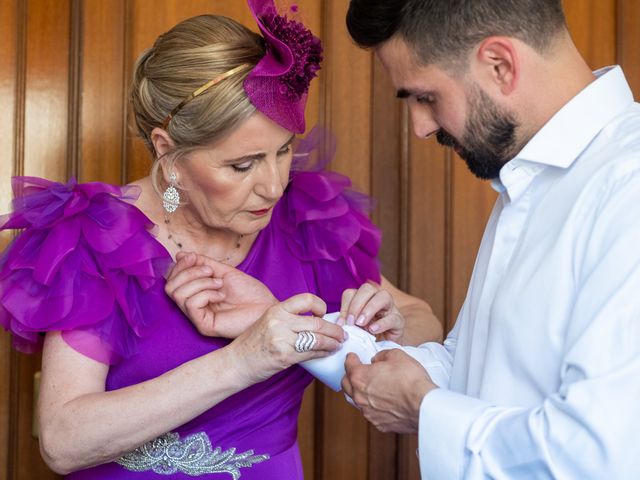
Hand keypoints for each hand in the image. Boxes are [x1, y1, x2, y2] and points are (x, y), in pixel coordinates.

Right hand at [165, 252, 277, 337]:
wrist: (267, 306)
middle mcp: (194, 306)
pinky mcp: (204, 326)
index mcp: (197, 293)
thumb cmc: (250, 292)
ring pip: (178, 294)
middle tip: (210, 271)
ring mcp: (198, 317)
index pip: (172, 280)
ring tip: (219, 283)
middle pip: (170, 287)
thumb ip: (203, 263)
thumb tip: (179, 255)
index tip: (193, 257)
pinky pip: (190, 304)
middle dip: (188, 272)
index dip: (179, 265)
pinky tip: (221, 295)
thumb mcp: (224, 271)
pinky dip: (205, 293)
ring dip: (199, 282)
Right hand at [229, 293, 346, 383]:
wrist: (237, 362)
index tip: (324, 314)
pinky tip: (327, 353)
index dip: (320, 306)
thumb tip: (315, 319)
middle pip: (317, 323)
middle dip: (334, 330)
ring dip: (333, 342)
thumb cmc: (253, 342)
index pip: (307, 299)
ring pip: (318, 339)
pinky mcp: (285, 356)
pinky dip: (323, 353)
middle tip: (342, 334)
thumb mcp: (268, 321)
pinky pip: (311, 353)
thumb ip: (288, 318)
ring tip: (338, 344)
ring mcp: (282, 339)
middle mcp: (280, 322)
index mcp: (277, 309)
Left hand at [338, 282, 404, 341]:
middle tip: (351, 322)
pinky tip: (373, 330)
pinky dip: (382, 323)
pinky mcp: (399, 321)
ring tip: (361, 324)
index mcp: (363, 299)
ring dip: (369, 309)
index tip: (342, 323)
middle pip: (367, 289)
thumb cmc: (367, 336)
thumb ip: (347, 322)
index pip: (351, 292)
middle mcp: (377, 298)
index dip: (345, 306)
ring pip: (384, 296)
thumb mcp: (354, 328)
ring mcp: (391, 308)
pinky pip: (393, 317)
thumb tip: (339, 324)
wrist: (384, 349)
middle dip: (356, 304)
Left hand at [341, 349, 435, 432]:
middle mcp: (360, 396)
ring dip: (358, 392)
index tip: (353, 357)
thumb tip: (378, 360)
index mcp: (360, 377)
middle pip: (345, 384)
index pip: (348, 365)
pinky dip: (371, 406)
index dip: (351, 358)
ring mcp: (368, 412)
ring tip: (365, 387)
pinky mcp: (379, 423)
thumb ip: (382, 355)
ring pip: (355, 401)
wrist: (423, 405)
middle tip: (356, 371)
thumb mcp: (396, 355)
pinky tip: (379, 402)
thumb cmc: (411, 381)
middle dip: (349, 376)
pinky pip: (369, 413)